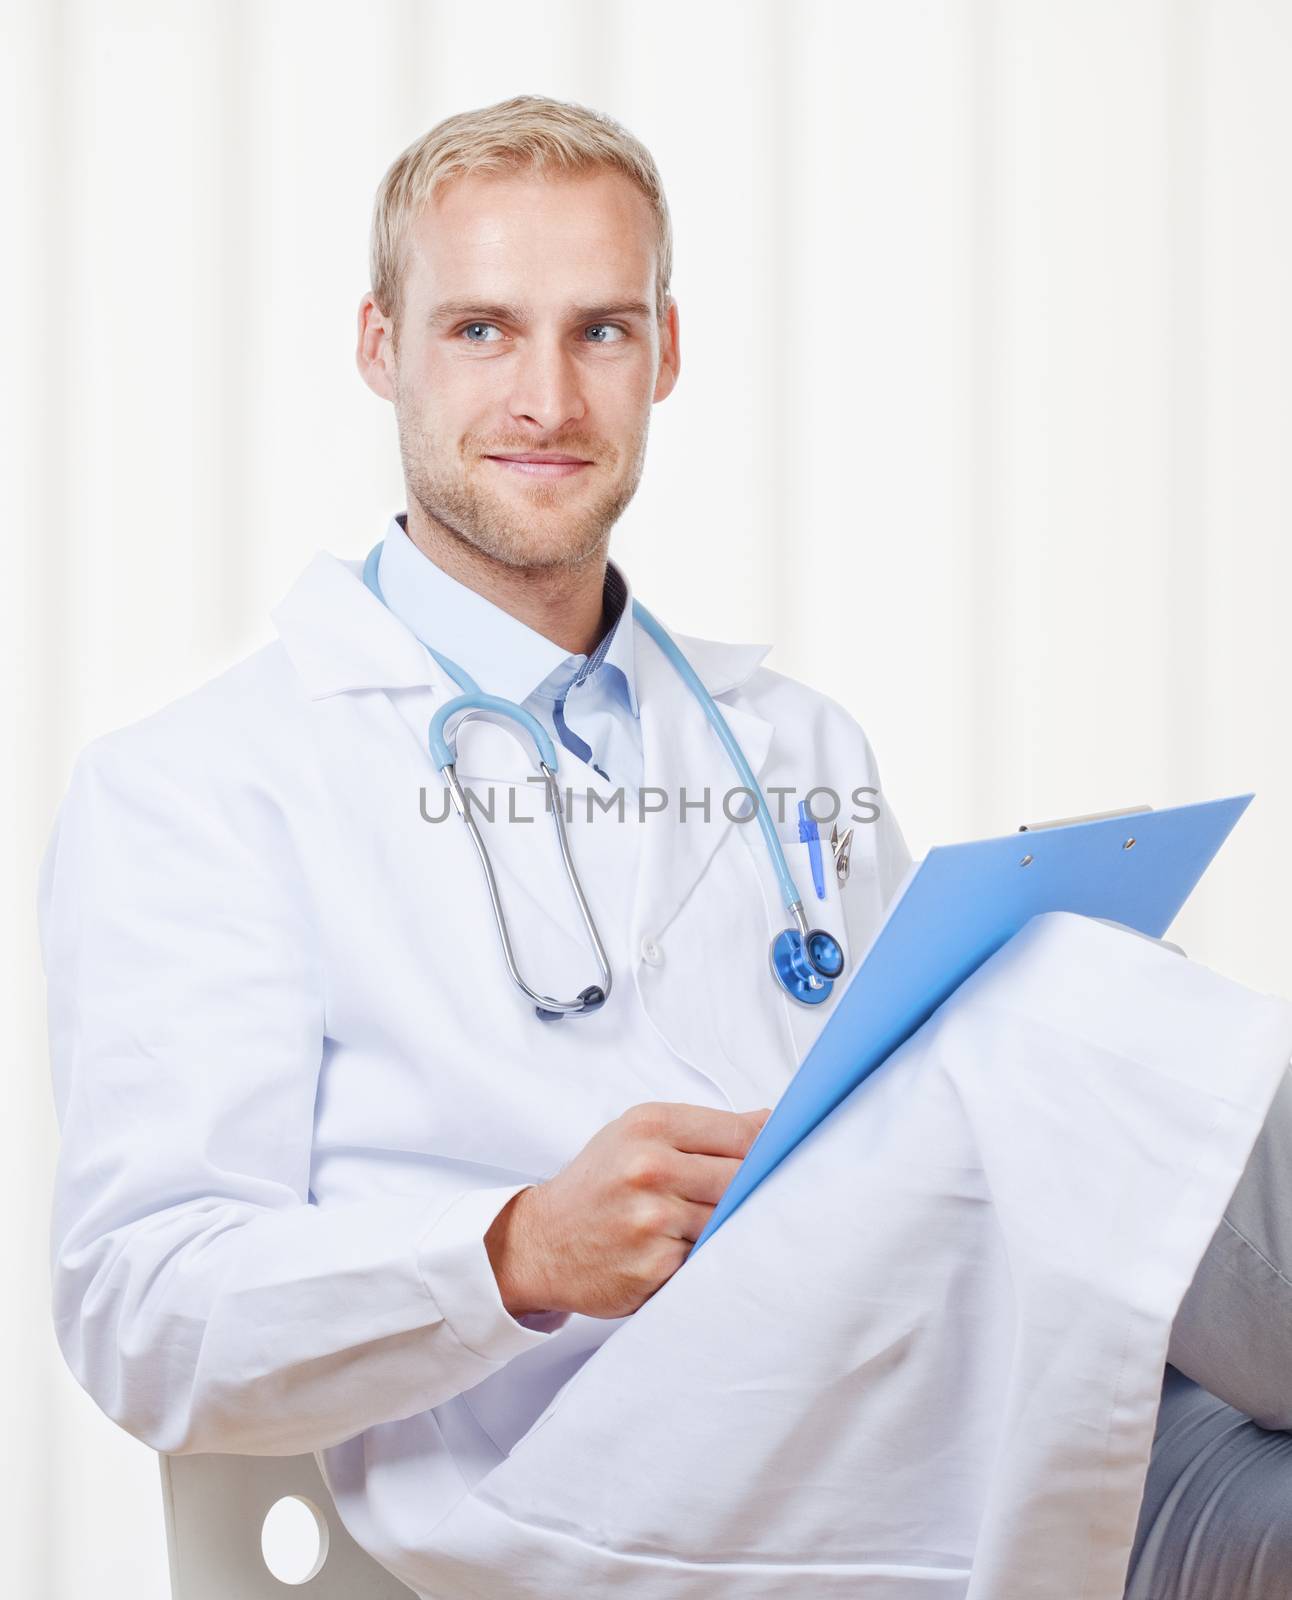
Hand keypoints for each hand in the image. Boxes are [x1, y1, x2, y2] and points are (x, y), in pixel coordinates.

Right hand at [485, 1101, 771, 1319]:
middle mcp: (650, 1167)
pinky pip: (708, 1260)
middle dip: (755, 1191)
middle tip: (762, 1199)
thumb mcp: (638, 1136)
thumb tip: (774, 1121)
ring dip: (734, 1228)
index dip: (770, 1150)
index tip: (784, 1160)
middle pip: (742, 1179)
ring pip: (730, 1221)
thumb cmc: (597, 1184)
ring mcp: (653, 1220)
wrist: (541, 1242)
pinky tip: (696, 1253)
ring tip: (726, 1228)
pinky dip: (711, 1259)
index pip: (741, 1134)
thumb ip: (704, 1129)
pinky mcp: (655, 1267)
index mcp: (650, 1125)